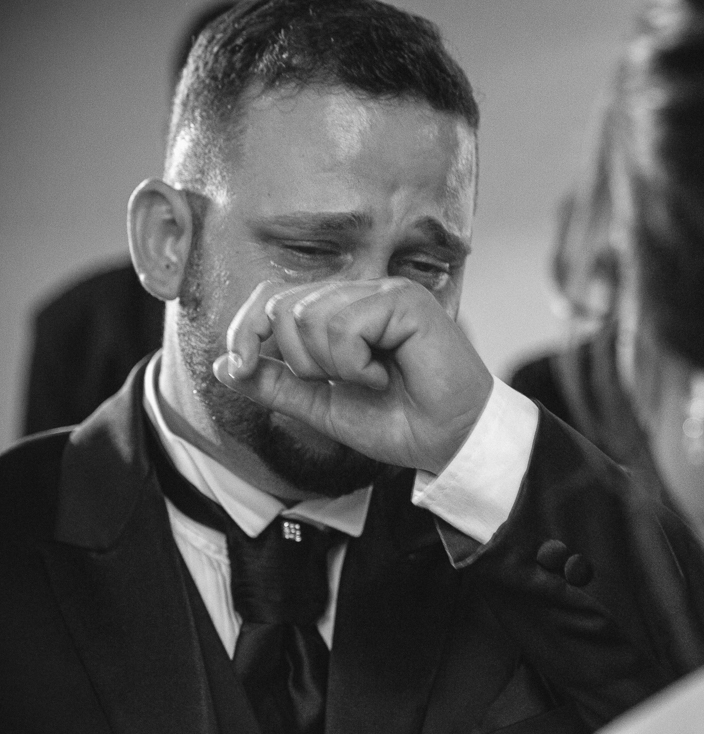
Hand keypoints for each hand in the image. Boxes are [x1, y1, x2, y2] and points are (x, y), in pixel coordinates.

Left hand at [213, 278, 491, 473]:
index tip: (239, 367)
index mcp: (340, 310)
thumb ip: (276, 385)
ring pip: (311, 317)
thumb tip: (223, 365)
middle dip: (298, 360)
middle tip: (343, 383)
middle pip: (284, 306)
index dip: (246, 328)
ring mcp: (385, 292)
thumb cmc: (400, 422)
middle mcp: (361, 292)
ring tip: (371, 379)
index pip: (273, 298)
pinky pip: (346, 325)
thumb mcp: (322, 406)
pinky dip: (356, 363)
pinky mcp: (406, 301)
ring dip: (333, 365)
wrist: (450, 440)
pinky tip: (385, 374)